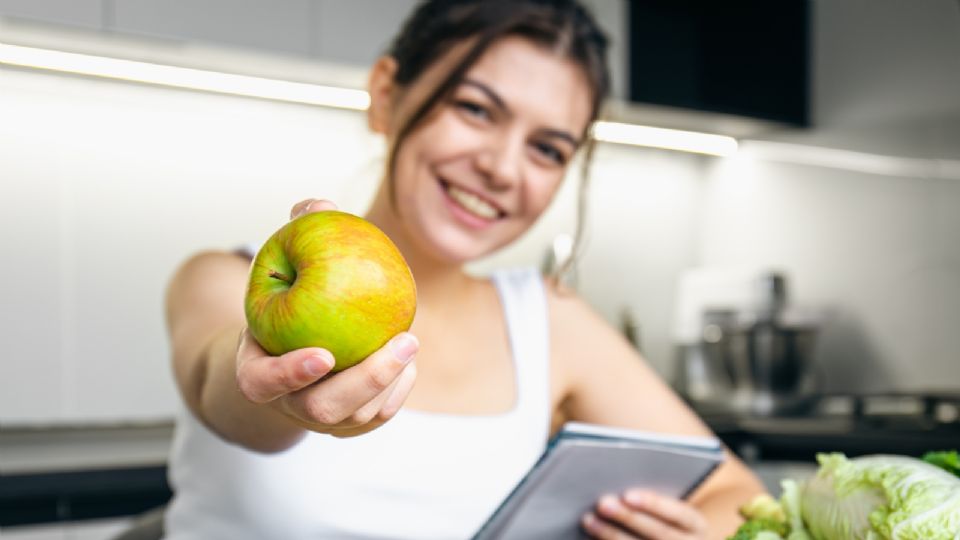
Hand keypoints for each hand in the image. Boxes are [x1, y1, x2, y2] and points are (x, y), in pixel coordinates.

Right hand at [234, 198, 418, 437]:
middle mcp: (285, 403)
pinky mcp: (348, 423)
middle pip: (322, 408)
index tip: (323, 354)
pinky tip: (409, 360)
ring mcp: (318, 420)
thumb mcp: (279, 269)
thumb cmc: (284, 300)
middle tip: (404, 342)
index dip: (290, 373)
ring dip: (389, 382)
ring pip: (356, 418)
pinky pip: (376, 415)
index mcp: (256, 372)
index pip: (264, 382)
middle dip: (367, 379)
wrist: (285, 350)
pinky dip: (397, 390)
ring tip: (409, 343)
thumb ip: (296, 237)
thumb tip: (321, 205)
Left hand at [582, 490, 707, 539]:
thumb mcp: (673, 513)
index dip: (653, 504)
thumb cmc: (670, 522)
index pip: (678, 514)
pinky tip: (592, 539)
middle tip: (602, 503)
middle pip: (658, 534)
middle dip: (628, 518)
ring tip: (588, 520)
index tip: (627, 494)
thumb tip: (619, 490)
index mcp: (697, 526)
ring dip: (611, 536)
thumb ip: (654, 503)